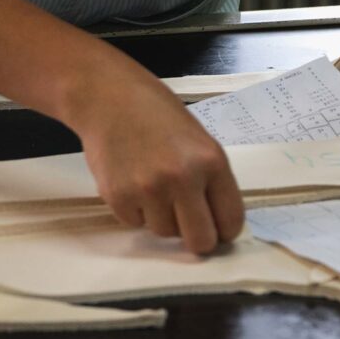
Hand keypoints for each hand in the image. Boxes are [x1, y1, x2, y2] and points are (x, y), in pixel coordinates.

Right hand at [64, 58, 244, 253]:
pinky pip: (135, 223)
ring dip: (162, 218)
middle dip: (197, 239)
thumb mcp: (198, 140)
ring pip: (165, 233)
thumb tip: (217, 223)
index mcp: (211, 162)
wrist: (108, 97)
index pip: (231, 220)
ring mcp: (149, 190)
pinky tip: (132, 181)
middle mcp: (183, 178)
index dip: (224, 230)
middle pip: (200, 241)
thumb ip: (210, 180)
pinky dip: (135, 210)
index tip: (217, 229)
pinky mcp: (118, 197)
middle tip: (189, 227)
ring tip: (153, 186)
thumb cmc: (157, 115)